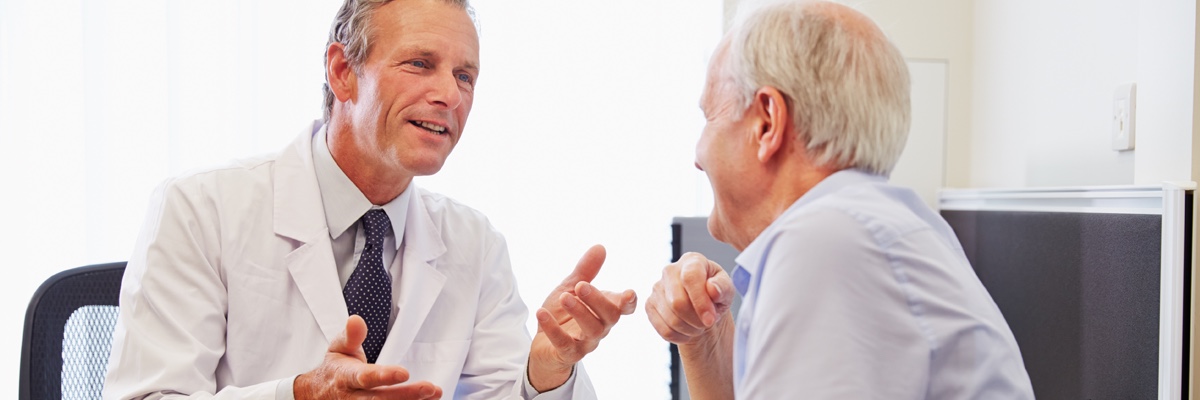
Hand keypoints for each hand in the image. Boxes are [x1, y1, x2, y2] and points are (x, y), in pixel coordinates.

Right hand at [294, 316, 442, 399]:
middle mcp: (353, 398)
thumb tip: (356, 319)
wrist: (319, 395)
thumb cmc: (336, 368)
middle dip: (406, 395)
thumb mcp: (338, 348)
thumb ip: (350, 336)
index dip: (384, 376)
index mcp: (345, 377)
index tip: (404, 373)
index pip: (365, 378)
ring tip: (435, 393)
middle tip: (429, 388)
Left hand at [528, 244, 637, 391]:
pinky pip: (564, 344)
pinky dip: (553, 329)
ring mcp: (585, 343)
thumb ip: (586, 271)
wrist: (544, 344)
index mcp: (604, 310)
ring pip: (591, 330)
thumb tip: (600, 247)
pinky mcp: (567, 353)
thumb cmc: (563, 315)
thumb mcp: (571, 288)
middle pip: (609, 316)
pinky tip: (541, 313)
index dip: (629, 302)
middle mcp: (600, 327)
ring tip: (564, 297)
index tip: (629, 293)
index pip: (624, 308)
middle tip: (581, 285)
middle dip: (597, 300)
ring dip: (579, 312)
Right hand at [646, 252, 735, 344]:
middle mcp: (670, 270)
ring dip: (690, 329)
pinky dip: (679, 336)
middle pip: (677, 302)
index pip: (690, 278)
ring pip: (671, 319)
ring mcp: (657, 288)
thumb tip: (712, 288)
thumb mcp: (727, 290)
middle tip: (707, 323)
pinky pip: (664, 329)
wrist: (702, 308)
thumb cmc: (715, 295)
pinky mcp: (650, 305)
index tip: (710, 319)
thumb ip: (723, 287)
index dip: (700, 302)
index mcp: (692, 261)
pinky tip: (687, 330)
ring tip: (699, 325)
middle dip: (696, 319)